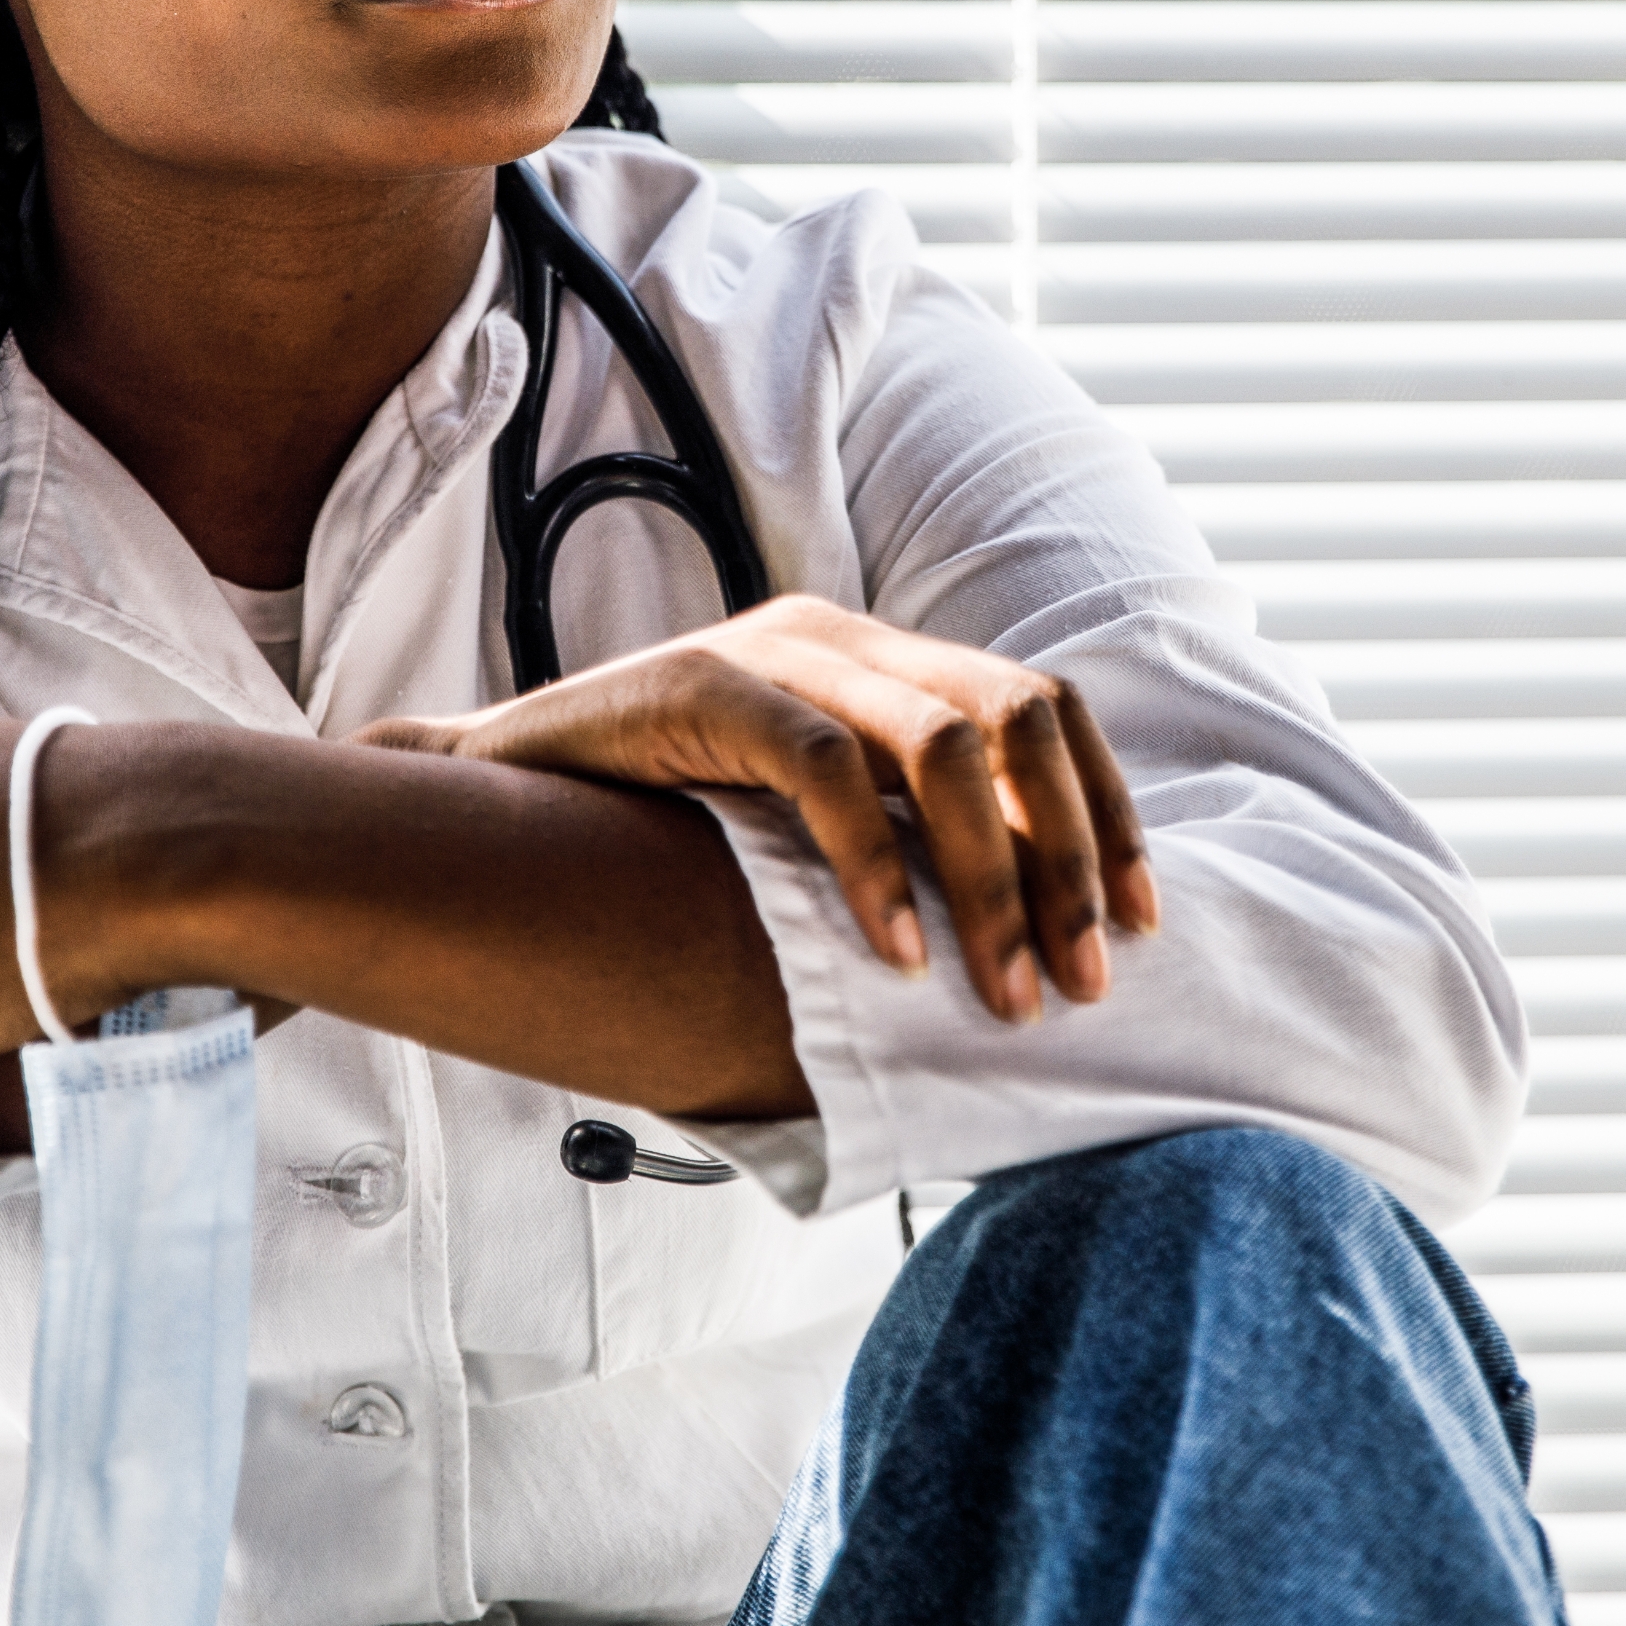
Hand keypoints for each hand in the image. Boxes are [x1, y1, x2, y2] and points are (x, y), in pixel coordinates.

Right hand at [353, 594, 1153, 1024]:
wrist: (487, 788)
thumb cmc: (652, 824)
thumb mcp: (798, 820)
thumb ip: (888, 836)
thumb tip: (1018, 936)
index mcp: (881, 658)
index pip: (1042, 707)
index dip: (1107, 812)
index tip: (1138, 924)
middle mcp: (842, 636)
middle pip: (1017, 719)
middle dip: (1068, 856)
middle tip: (1080, 982)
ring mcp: (774, 651)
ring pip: (943, 743)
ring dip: (992, 878)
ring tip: (1002, 989)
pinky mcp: (703, 682)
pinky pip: (825, 767)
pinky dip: (875, 866)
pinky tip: (895, 951)